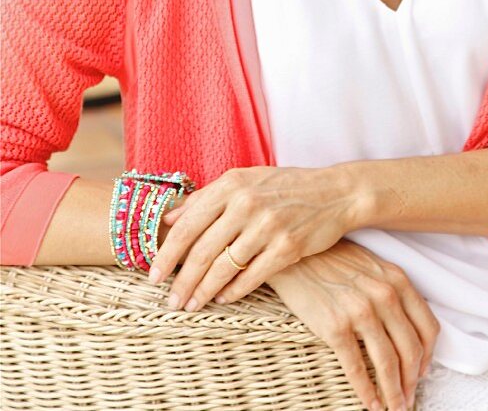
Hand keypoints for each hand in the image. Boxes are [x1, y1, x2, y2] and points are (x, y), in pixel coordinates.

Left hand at [149, 165, 358, 311]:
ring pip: (224, 268)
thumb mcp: (245, 181)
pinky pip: (252, 277)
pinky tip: (223, 298)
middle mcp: (247, 203)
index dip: (167, 253)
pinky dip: (233, 292)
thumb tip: (169, 217)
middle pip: (202, 251)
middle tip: (170, 301)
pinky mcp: (288, 247)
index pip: (188, 224)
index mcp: (232, 184)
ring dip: (203, 292)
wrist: (334, 192)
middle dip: (182, 281)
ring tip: (191, 305)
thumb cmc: (285, 186)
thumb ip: (206, 197)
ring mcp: (269, 226)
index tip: (153, 275)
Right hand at [264, 239, 439, 410]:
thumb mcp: (372, 266)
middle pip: (411, 350)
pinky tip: (371, 404)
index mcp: (397, 280)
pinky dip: (367, 392)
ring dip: (394, 393)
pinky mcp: (335, 326)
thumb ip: (392, 291)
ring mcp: (360, 311)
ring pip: (388, 363)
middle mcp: (384, 295)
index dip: (428, 357)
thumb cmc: (333, 259)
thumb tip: (405, 328)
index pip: (427, 327)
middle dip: (412, 382)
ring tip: (394, 408)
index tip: (422, 373)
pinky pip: (356, 368)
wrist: (295, 255)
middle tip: (409, 399)